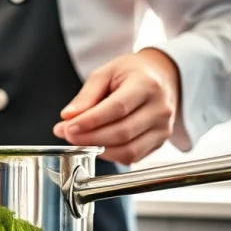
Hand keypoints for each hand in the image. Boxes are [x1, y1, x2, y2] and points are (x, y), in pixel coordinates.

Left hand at [53, 49, 180, 164]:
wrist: (162, 76)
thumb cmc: (132, 73)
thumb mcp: (106, 73)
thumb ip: (86, 96)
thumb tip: (68, 118)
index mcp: (147, 85)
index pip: (117, 109)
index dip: (90, 122)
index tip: (68, 127)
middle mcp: (160, 109)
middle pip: (122, 133)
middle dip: (89, 138)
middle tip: (67, 134)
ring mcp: (163, 128)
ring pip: (128, 151)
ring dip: (98, 150)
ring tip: (79, 140)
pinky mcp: (160, 142)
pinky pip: (132, 157)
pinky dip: (110, 155)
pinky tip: (97, 144)